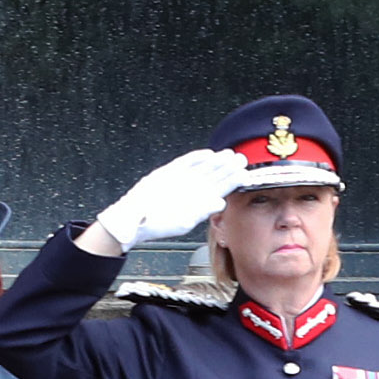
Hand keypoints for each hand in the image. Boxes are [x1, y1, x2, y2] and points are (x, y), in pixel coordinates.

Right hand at [90, 148, 247, 252]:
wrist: (133, 219)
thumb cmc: (157, 225)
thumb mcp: (183, 222)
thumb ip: (202, 211)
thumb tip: (220, 203)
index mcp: (200, 202)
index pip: (221, 189)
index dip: (232, 182)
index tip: (244, 175)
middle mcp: (193, 189)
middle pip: (215, 175)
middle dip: (228, 168)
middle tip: (242, 159)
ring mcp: (182, 179)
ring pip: (204, 167)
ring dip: (216, 161)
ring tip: (229, 155)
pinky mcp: (169, 171)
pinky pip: (186, 162)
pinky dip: (196, 157)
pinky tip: (208, 154)